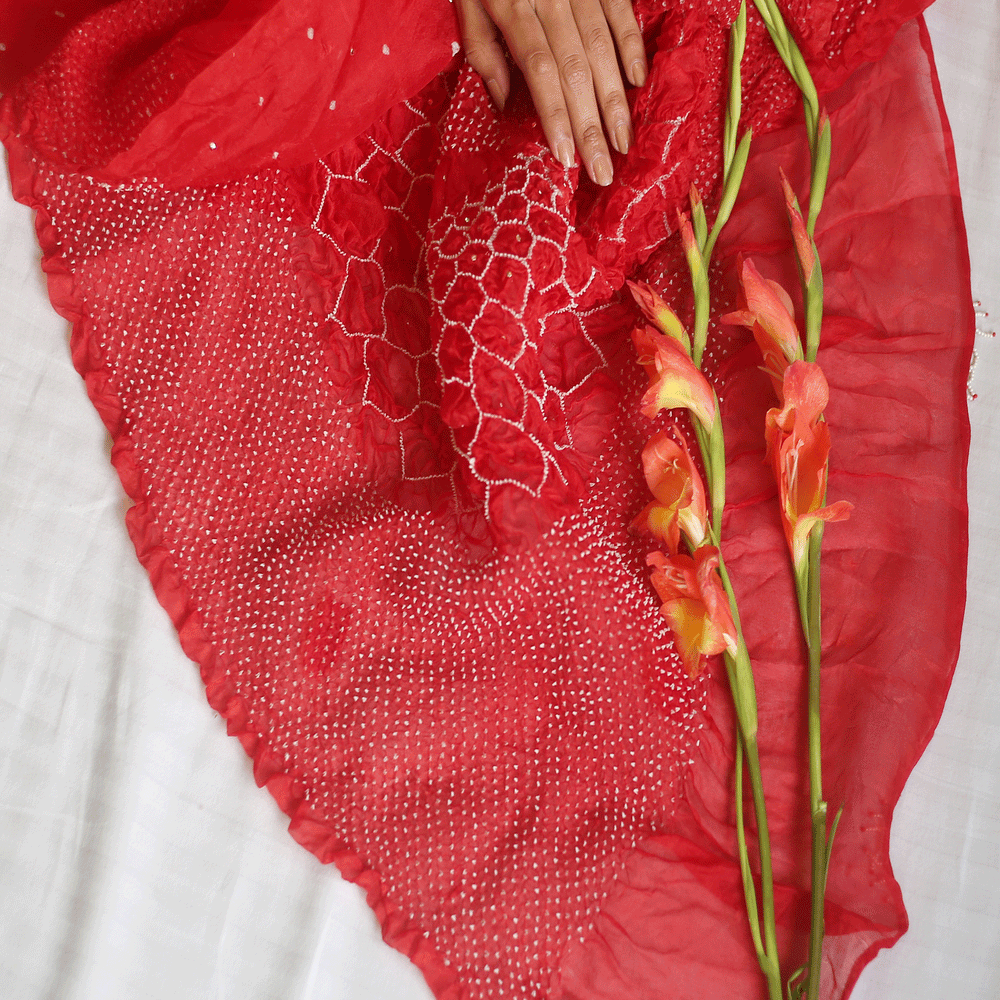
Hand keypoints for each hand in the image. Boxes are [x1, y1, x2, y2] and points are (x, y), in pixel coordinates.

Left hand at [456, 0, 647, 186]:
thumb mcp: (465, 4)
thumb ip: (483, 51)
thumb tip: (505, 103)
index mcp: (513, 7)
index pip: (541, 71)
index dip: (556, 116)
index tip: (567, 158)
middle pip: (576, 68)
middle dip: (591, 124)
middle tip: (603, 171)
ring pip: (602, 46)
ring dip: (615, 98)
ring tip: (622, 142)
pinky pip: (620, 10)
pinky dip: (632, 45)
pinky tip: (637, 82)